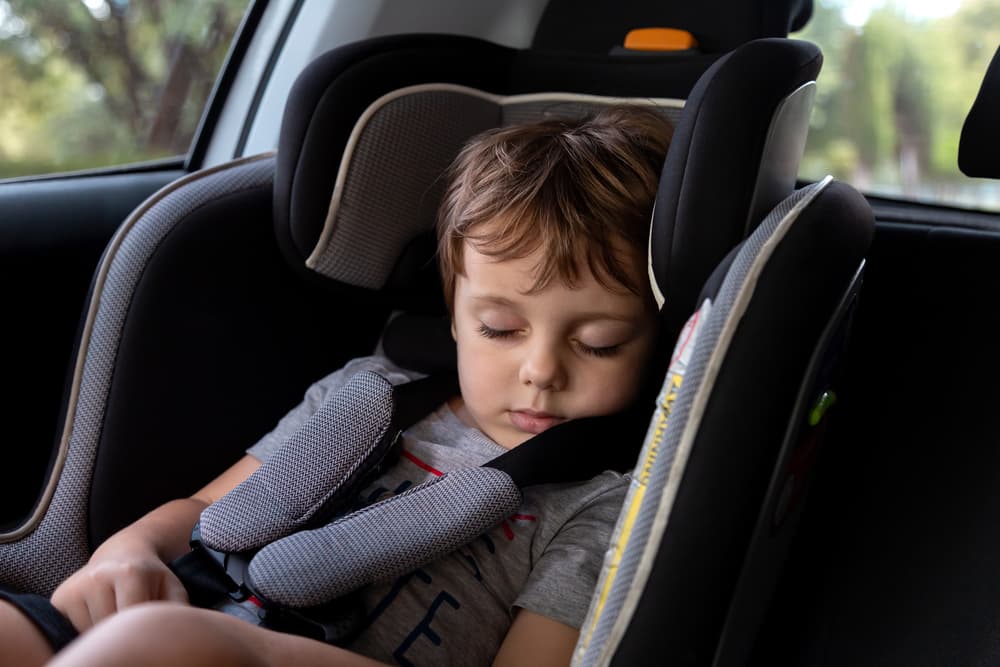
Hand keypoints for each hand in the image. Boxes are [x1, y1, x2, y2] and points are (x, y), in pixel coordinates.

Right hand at [50, 536, 188, 631]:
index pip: (134, 619)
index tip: (146, 631)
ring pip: (91, 634)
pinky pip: (72, 632)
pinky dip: (87, 633)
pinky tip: (99, 619)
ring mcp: (75, 588)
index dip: (141, 630)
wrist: (122, 553)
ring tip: (117, 617)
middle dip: (123, 633)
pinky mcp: (58, 599)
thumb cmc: (152, 576)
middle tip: (132, 626)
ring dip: (105, 635)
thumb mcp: (172, 587)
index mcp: (130, 573)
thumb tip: (181, 635)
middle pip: (111, 628)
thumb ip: (178, 609)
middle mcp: (98, 577)